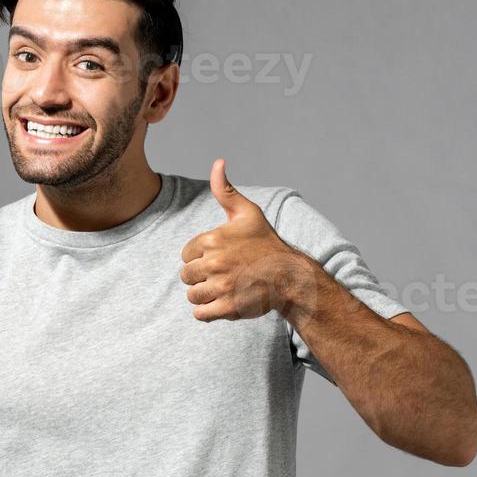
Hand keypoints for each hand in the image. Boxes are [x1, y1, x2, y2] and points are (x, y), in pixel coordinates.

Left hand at [179, 159, 303, 321]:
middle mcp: (214, 262)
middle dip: (200, 277)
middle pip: (186, 275)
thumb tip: (218, 162)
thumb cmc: (266, 244)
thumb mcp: (247, 213)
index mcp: (213, 239)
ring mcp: (221, 286)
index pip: (186, 254)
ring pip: (192, 295)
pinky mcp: (227, 307)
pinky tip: (221, 302)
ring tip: (222, 288)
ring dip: (204, 294)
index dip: (200, 257)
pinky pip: (200, 313)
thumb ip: (226, 191)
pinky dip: (207, 311)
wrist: (290, 276)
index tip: (219, 258)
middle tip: (222, 275)